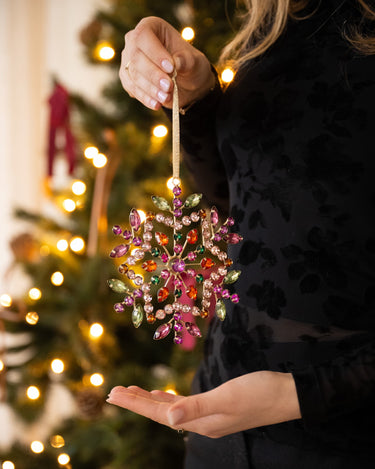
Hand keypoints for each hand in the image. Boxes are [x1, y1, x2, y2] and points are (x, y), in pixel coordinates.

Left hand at [106, 371, 301, 437]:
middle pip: (161, 413)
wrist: (287, 395)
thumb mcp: (227, 398)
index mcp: (201, 423)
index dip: (135, 404)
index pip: (160, 414)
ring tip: (130, 393)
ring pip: (171, 409)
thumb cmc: (259, 393)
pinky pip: (184, 405)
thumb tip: (168, 419)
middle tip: (113, 392)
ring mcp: (209, 416)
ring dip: (150, 401)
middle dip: (136, 403)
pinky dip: (169, 400)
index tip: (114, 395)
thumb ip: (197, 408)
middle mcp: (201, 423)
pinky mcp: (217, 406)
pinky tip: (163, 396)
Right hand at [119, 16, 215, 110]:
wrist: (186, 83)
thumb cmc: (190, 66)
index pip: (144, 36)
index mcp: (151, 27)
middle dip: (153, 75)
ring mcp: (128, 60)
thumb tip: (177, 62)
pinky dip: (145, 98)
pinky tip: (157, 104)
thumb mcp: (195, 62)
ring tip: (166, 98)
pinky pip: (132, 88)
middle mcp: (134, 41)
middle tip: (169, 87)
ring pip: (133, 75)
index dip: (155, 53)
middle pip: (136, 58)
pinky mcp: (128, 78)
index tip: (171, 68)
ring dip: (150, 89)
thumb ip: (187, 60)